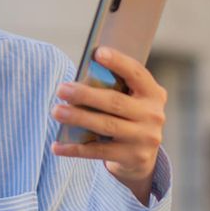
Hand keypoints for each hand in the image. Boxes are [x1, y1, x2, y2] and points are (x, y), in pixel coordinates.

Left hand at [50, 46, 166, 203]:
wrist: (142, 156)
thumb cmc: (127, 116)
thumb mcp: (129, 100)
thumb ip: (114, 89)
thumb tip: (80, 80)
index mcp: (153, 93)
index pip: (136, 73)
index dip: (118, 62)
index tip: (97, 53)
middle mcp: (153, 115)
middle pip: (115, 102)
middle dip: (85, 95)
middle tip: (61, 89)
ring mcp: (144, 138)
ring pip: (106, 126)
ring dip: (78, 118)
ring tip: (56, 111)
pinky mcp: (132, 157)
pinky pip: (98, 151)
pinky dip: (75, 149)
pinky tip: (56, 146)